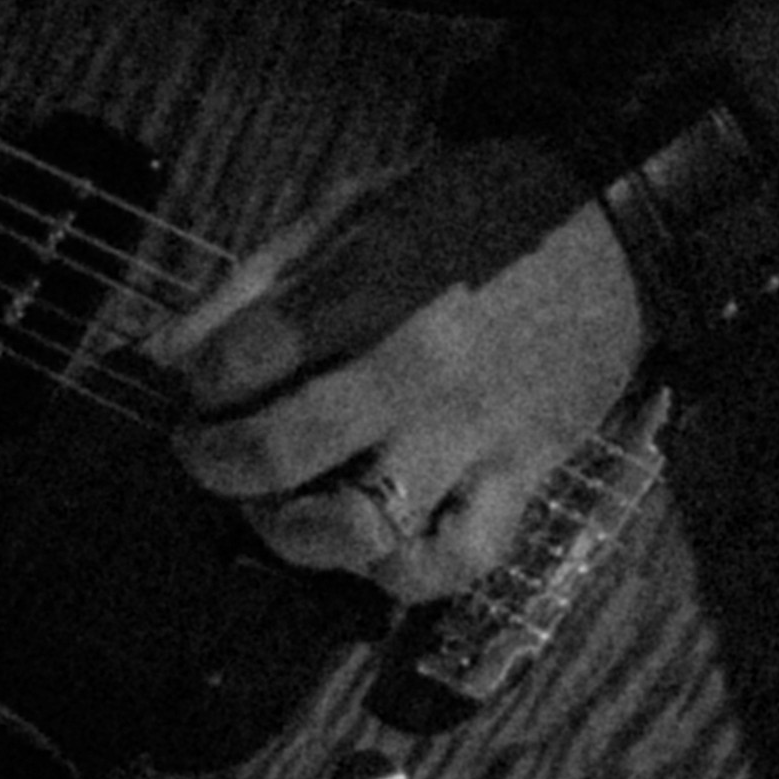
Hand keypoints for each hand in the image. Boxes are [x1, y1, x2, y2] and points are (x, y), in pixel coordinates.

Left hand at [154, 131, 650, 596]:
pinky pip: (456, 560)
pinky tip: (369, 544)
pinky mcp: (524, 476)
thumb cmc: (470, 207)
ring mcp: (474, 434)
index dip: (197, 380)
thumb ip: (255, 281)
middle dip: (214, 462)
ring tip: (277, 507)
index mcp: (374, 287)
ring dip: (293, 533)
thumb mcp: (355, 209)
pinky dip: (400, 571)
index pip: (240, 360)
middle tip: (206, 451)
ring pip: (362, 530)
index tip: (202, 379)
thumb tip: (162, 355)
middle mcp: (419, 370)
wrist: (616, 224)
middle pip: (278, 453)